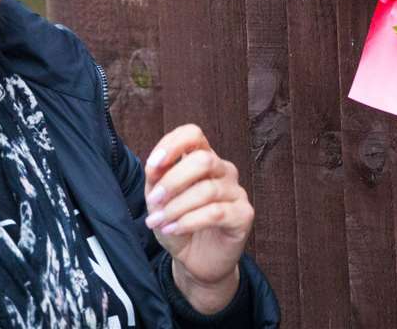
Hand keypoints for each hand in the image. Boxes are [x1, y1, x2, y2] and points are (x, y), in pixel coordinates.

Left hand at [143, 124, 253, 312]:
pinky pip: (216, 212)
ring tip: (159, 222)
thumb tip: (154, 165)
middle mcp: (223, 170)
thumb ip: (156, 179)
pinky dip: (189, 221)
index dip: (172, 144)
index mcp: (203, 159)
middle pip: (203, 159)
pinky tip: (173, 229)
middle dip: (173, 181)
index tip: (152, 166)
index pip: (193, 134)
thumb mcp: (158, 201)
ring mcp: (236, 191)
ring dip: (176, 207)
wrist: (195, 261)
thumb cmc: (178, 224)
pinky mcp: (244, 215)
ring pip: (207, 189)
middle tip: (154, 201)